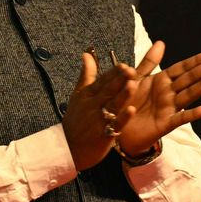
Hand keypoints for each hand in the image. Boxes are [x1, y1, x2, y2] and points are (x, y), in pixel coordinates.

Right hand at [62, 53, 130, 170]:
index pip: (101, 80)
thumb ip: (86, 75)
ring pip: (112, 105)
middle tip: (130, 70)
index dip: (113, 73)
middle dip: (119, 80)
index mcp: (87, 94)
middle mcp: (92, 105)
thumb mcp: (78, 95)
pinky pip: (115, 124)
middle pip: (108, 90)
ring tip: (133, 84)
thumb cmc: (75, 119)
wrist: (68, 147)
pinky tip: (131, 110)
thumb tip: (87, 55)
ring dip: (122, 95)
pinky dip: (123, 118)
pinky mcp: (104, 134)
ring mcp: (98, 120)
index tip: (123, 64)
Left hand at [109, 42, 200, 155]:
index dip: (195, 62)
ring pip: (188, 95)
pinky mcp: (165, 123)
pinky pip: (181, 118)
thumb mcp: (135, 77)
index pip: (182, 69)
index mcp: (161, 81)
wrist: (116, 125)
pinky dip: (193, 114)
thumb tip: (161, 42)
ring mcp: (168, 108)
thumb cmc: (127, 100)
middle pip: (188, 80)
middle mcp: (168, 93)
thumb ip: (149, 62)